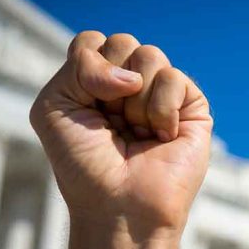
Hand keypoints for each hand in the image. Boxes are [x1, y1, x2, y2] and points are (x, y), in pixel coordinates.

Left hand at [30, 31, 211, 233]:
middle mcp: (133, 86)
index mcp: (99, 83)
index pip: (94, 42)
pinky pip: (175, 79)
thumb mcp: (55, 106)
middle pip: (123, 43)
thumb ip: (80, 65)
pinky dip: (160, 110)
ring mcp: (164, 96)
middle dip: (110, 85)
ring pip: (150, 56)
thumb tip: (133, 75)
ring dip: (135, 103)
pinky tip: (162, 137)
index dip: (88, 68)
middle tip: (113, 124)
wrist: (119, 207)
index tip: (86, 108)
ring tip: (138, 134)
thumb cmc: (85, 166)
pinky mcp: (193, 109)